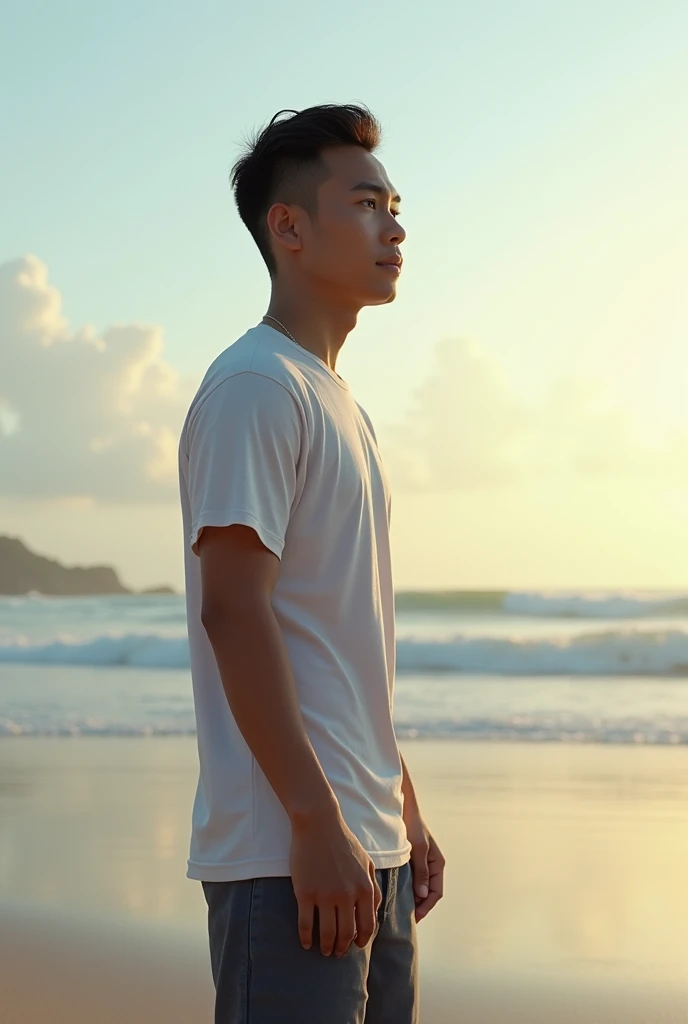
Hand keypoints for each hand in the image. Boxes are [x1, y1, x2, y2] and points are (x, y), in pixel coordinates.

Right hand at [290, 807, 382, 956]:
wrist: (318, 823)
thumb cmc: (343, 841)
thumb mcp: (367, 862)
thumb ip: (374, 887)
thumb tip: (375, 910)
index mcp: (364, 888)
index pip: (367, 926)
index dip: (361, 940)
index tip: (355, 946)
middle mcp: (347, 895)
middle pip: (346, 934)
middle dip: (343, 948)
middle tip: (337, 952)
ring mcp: (325, 895)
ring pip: (327, 933)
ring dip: (326, 947)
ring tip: (323, 950)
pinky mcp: (305, 893)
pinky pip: (305, 924)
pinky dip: (306, 938)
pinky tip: (306, 943)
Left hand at [403, 802, 444, 922]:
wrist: (403, 808)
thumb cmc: (413, 826)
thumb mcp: (418, 849)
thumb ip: (421, 872)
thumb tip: (422, 895)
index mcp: (437, 864)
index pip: (436, 893)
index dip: (426, 907)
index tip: (414, 918)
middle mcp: (431, 866)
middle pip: (427, 893)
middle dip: (418, 906)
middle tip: (403, 918)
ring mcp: (420, 864)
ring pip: (418, 888)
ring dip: (411, 899)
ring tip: (398, 909)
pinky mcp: (410, 862)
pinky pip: (410, 880)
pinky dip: (405, 889)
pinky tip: (394, 894)